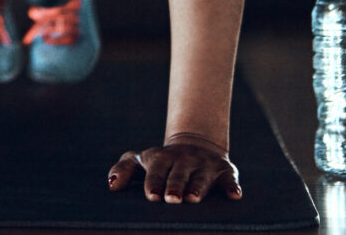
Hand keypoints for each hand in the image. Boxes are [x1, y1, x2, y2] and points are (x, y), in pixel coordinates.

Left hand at [108, 133, 240, 202]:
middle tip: (171, 199)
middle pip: (178, 174)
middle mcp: (183, 159)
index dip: (153, 182)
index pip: (155, 170)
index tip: (151, 196)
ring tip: (193, 199)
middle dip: (174, 185)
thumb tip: (111, 187)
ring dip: (198, 187)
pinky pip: (229, 177)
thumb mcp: (141, 159)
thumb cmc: (162, 161)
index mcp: (161, 158)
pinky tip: (234, 195)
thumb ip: (123, 169)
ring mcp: (204, 164)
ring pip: (201, 177)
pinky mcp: (225, 169)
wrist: (196, 145)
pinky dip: (232, 185)